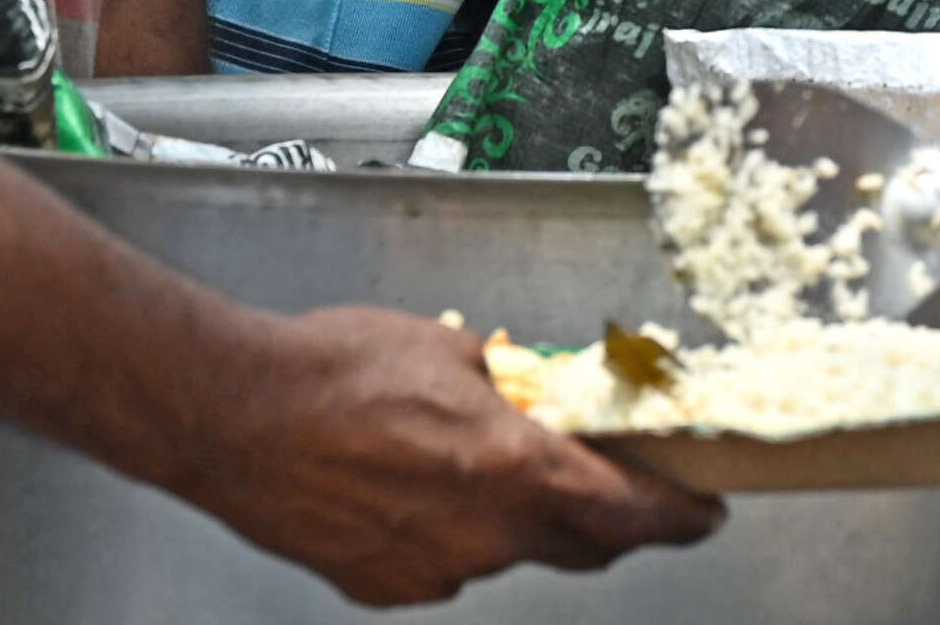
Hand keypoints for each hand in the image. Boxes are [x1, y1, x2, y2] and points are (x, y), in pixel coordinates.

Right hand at [182, 306, 720, 602]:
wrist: (236, 415)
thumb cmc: (335, 369)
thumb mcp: (447, 350)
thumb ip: (508, 384)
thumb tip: (534, 389)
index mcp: (513, 469)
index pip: (629, 512)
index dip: (677, 516)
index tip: (703, 510)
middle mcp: (484, 537)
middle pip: (582, 546)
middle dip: (612, 521)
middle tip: (622, 488)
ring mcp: (434, 571)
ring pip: (506, 551)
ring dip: (515, 517)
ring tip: (473, 459)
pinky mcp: (384, 587)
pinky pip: (445, 562)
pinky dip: (451, 530)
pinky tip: (414, 486)